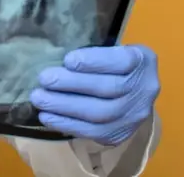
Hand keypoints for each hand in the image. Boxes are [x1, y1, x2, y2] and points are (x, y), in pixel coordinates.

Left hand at [30, 44, 159, 146]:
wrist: (131, 96)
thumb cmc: (111, 65)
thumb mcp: (110, 49)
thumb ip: (91, 52)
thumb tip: (54, 54)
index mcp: (142, 60)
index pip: (122, 60)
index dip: (94, 61)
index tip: (67, 60)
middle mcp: (145, 89)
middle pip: (108, 88)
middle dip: (72, 84)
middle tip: (44, 79)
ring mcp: (134, 115)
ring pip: (99, 113)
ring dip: (64, 106)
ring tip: (39, 98)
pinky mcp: (121, 134)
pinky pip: (92, 132)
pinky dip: (66, 124)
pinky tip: (46, 116)